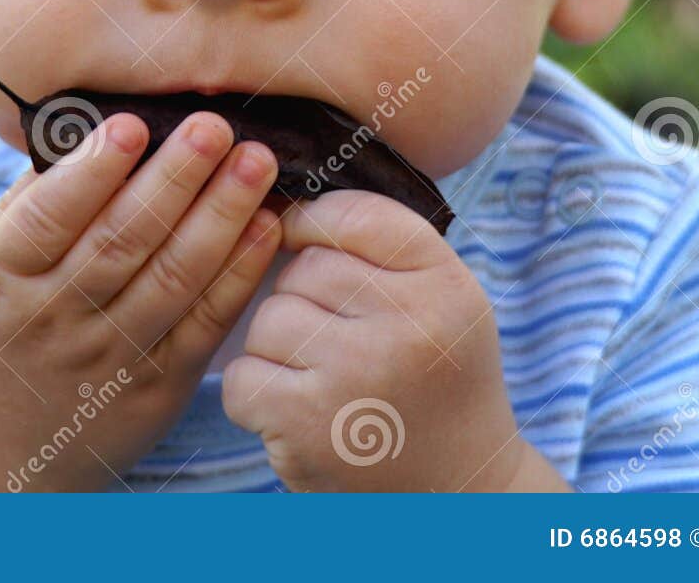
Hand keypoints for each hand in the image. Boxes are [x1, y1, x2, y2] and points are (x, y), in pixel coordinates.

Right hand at [0, 111, 281, 490]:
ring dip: (221, 215)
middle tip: (214, 125)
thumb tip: (84, 125)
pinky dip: (239, 272)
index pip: (46, 219)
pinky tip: (266, 224)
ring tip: (255, 161)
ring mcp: (108, 359)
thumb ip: (25, 204)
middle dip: (174, 179)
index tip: (133, 124)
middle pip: (121, 242)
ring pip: (172, 279)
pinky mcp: (157, 389)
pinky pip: (205, 323)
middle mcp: (52, 321)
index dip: (91, 172)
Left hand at [221, 189, 553, 491]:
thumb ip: (379, 246)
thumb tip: (278, 205)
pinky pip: (243, 377)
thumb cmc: (434, 379)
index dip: (315, 222)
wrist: (456, 493)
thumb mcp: (443, 299)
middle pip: (304, 269)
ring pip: (267, 320)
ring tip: (321, 377)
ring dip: (278, 347)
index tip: (307, 240)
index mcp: (446, 286)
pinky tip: (297, 411)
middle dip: (303, 297)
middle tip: (337, 339)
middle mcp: (408, 328)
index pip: (355, 216)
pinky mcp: (307, 427)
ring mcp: (355, 378)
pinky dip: (257, 394)